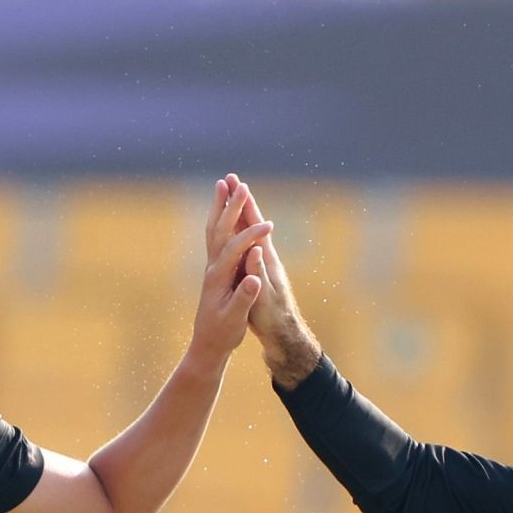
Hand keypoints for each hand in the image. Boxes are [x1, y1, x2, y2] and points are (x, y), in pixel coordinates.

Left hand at [188, 177, 268, 364]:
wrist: (207, 344)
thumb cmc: (223, 333)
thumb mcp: (235, 319)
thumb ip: (244, 298)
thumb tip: (254, 279)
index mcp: (219, 278)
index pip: (234, 249)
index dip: (251, 236)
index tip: (269, 226)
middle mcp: (212, 268)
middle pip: (220, 231)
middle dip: (231, 207)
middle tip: (240, 184)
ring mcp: (212, 267)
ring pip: (214, 229)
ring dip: (220, 206)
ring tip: (222, 184)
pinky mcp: (215, 269)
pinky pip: (216, 236)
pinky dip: (219, 218)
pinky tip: (222, 209)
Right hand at [224, 174, 320, 385]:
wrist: (283, 334)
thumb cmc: (272, 319)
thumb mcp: (263, 300)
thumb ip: (258, 276)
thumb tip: (255, 251)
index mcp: (265, 261)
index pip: (254, 227)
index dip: (245, 206)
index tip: (237, 184)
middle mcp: (265, 257)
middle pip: (251, 222)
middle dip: (241, 200)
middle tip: (231, 178)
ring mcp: (261, 263)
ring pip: (246, 230)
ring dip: (238, 211)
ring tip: (230, 194)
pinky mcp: (257, 271)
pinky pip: (243, 243)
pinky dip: (236, 229)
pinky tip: (232, 226)